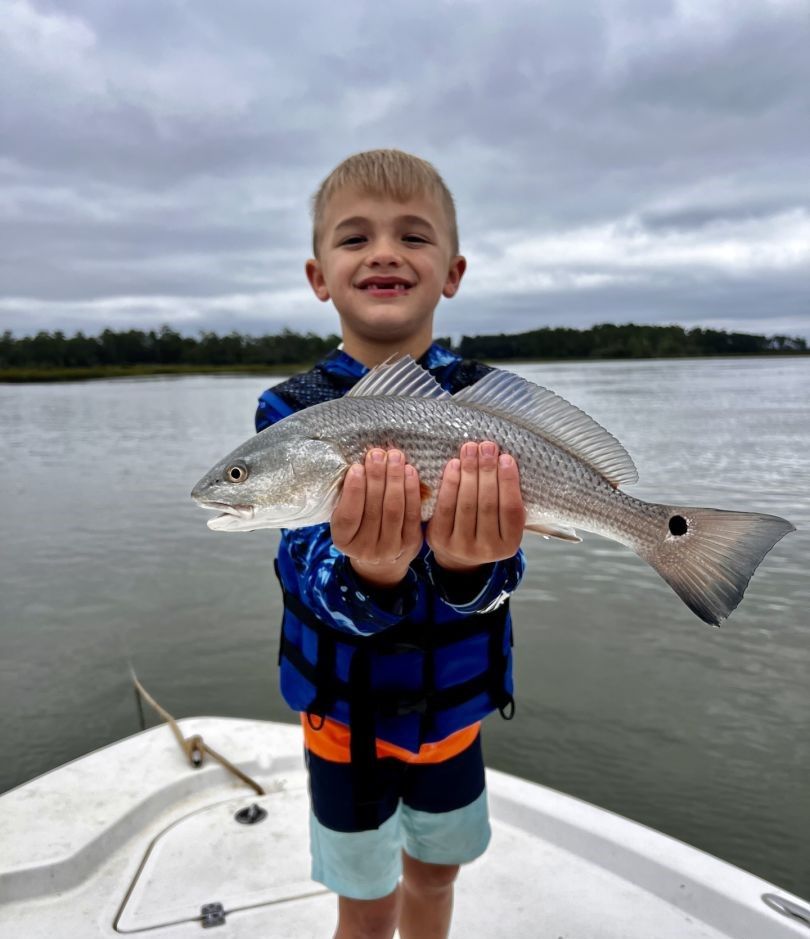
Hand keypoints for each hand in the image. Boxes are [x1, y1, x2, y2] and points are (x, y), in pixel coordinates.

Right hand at [330, 448, 422, 587]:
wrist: (382, 561)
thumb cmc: (360, 528)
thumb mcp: (347, 518)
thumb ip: (349, 498)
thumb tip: (360, 464)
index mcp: (343, 541)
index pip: (348, 516)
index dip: (353, 491)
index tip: (356, 467)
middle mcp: (365, 549)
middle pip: (373, 509)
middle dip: (376, 478)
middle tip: (377, 454)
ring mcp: (390, 549)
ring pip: (394, 510)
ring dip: (395, 479)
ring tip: (395, 457)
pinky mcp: (411, 543)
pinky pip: (412, 514)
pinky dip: (411, 490)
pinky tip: (409, 471)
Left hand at [426, 441, 525, 572]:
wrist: (459, 555)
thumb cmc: (487, 528)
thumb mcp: (504, 523)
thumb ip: (508, 500)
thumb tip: (505, 461)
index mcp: (509, 545)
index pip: (511, 510)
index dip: (509, 483)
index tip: (506, 458)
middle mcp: (487, 550)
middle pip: (487, 504)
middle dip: (487, 471)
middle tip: (487, 446)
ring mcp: (461, 547)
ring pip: (466, 504)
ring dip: (469, 472)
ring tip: (471, 449)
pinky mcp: (439, 540)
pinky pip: (445, 507)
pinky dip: (450, 483)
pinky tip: (454, 464)